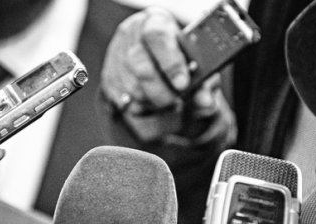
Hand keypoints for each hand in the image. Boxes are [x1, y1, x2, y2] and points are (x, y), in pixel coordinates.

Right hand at [101, 7, 231, 142]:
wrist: (162, 72)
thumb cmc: (182, 64)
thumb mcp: (199, 71)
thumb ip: (205, 85)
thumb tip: (206, 102)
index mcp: (156, 22)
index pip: (157, 36)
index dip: (170, 62)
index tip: (183, 84)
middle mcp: (131, 35)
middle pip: (142, 68)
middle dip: (163, 92)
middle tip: (176, 100)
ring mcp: (116, 58)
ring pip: (134, 90)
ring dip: (155, 102)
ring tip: (168, 100)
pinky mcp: (109, 80)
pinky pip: (126, 103)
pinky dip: (144, 109)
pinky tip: (154, 102)